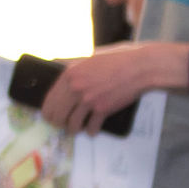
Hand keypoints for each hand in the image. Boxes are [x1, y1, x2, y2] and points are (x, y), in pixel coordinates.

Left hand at [40, 42, 178, 130]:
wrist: (140, 66)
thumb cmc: (118, 58)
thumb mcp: (90, 57)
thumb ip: (73, 63)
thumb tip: (58, 63)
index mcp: (69, 74)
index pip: (50, 99)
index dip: (48, 111)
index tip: (50, 116)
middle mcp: (75, 88)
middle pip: (57, 114)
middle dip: (58, 123)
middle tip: (62, 125)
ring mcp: (88, 100)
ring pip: (72, 124)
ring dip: (73, 129)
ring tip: (76, 129)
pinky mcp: (103, 109)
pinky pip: (91, 127)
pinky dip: (91, 131)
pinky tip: (91, 131)